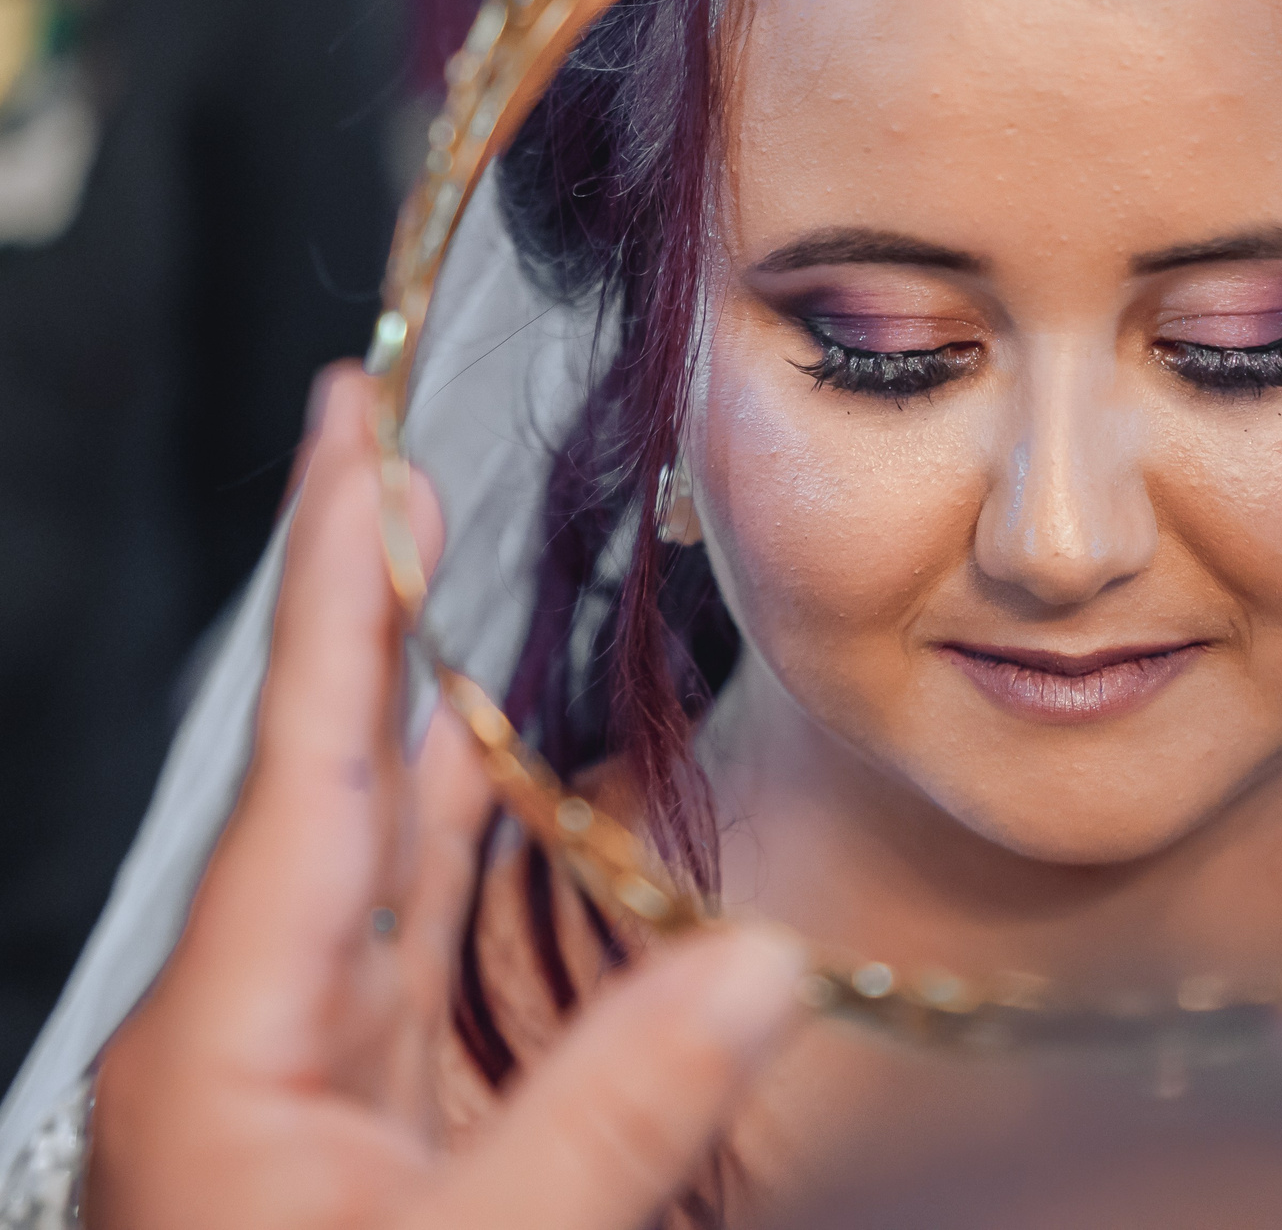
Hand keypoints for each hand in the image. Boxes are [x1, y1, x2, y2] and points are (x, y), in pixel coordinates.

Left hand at [89, 368, 805, 1229]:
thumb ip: (612, 1120)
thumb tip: (762, 963)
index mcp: (231, 1043)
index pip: (307, 749)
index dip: (334, 572)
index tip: (338, 429)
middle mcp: (254, 1038)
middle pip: (332, 774)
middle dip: (371, 609)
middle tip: (393, 462)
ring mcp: (304, 1089)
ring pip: (374, 857)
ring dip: (421, 718)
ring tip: (439, 585)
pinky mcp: (362, 1139)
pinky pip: (413, 949)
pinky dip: (459, 848)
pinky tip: (487, 786)